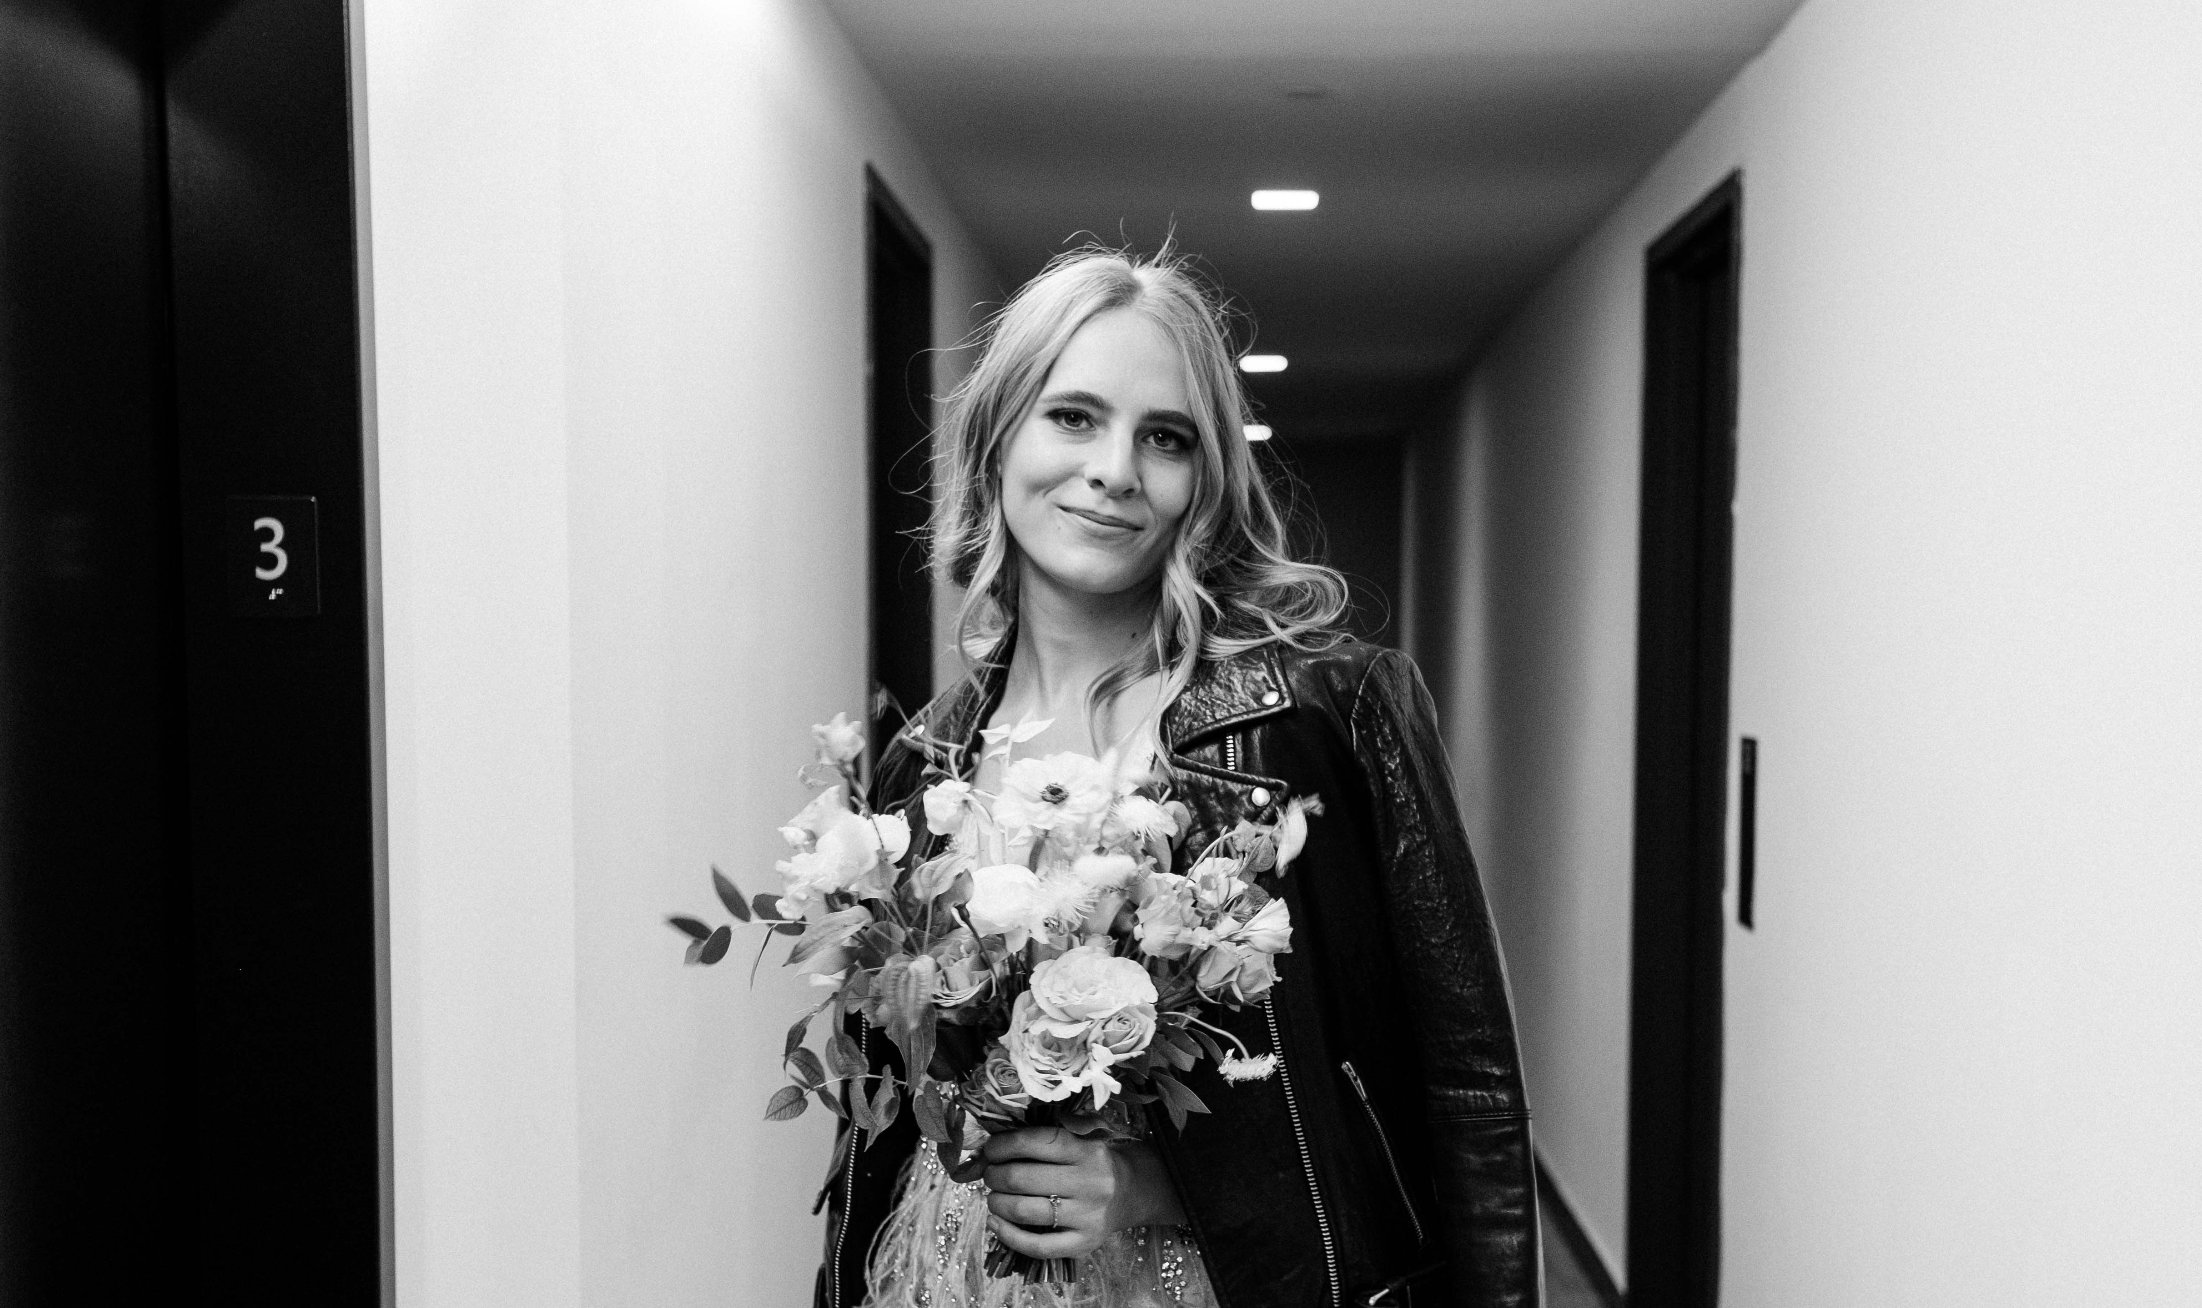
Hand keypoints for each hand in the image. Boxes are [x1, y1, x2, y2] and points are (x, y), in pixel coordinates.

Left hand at [980, 1126, 1186, 1260]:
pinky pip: (1037, 1246)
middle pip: (1022, 1178)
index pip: (1035, 1142)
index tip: (990, 1149)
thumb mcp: (1082, 1134)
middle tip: (990, 1175)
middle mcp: (1089, 1182)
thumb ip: (1046, 1131)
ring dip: (997, 1203)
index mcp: (1086, 1149)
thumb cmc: (1093, 1160)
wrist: (1130, 1192)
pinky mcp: (1083, 1244)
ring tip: (994, 1197)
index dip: (1003, 1145)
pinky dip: (1008, 1235)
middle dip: (994, 1175)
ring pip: (1024, 1211)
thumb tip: (995, 1139)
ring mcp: (1087, 1216)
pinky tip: (995, 1223)